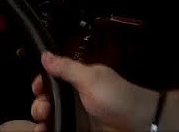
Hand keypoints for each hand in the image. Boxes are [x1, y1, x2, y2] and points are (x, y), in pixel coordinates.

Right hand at [30, 51, 159, 131]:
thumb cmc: (118, 98)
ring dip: (42, 120)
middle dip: (40, 103)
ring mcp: (79, 116)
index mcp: (79, 80)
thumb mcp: (91, 78)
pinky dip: (51, 129)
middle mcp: (77, 98)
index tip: (37, 89)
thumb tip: (44, 54)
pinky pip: (61, 128)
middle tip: (43, 109)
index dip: (41, 83)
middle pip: (49, 99)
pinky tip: (45, 131)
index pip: (52, 79)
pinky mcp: (81, 130)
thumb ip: (66, 67)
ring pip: (53, 116)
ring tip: (42, 125)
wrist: (141, 125)